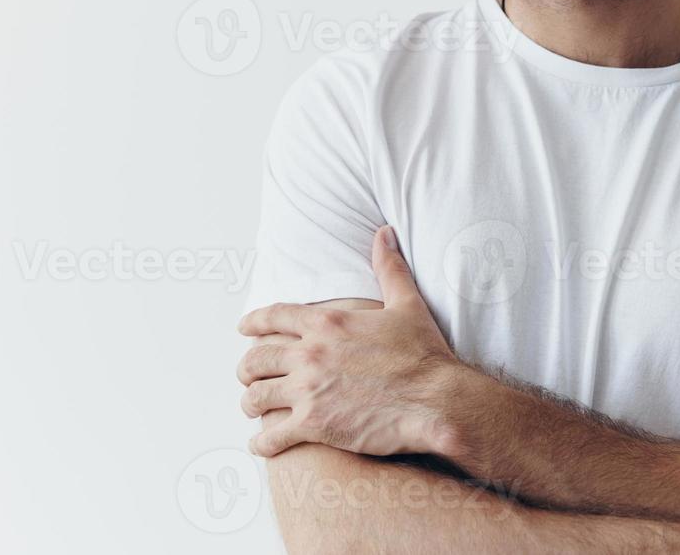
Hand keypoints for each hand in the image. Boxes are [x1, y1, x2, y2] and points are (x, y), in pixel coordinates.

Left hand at [236, 225, 461, 458]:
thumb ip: (389, 268)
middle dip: (247, 368)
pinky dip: (263, 443)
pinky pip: (271, 437)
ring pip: (256, 397)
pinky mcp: (314, 425)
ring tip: (254, 409)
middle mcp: (310, 353)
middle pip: (257, 359)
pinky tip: (264, 445)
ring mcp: (309, 390)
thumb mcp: (406, 304)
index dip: (254, 322)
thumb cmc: (424, 354)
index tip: (244, 328)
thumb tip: (384, 233)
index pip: (275, 316)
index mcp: (328, 322)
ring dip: (251, 403)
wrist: (436, 399)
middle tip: (248, 376)